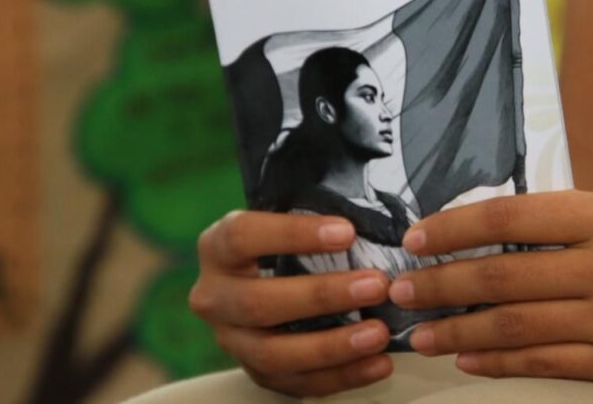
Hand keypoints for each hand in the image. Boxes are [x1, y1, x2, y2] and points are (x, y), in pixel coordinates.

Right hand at [190, 210, 393, 396]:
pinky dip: (340, 377)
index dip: (293, 235)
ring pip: (273, 353)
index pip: (244, 236)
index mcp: (217, 247)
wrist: (257, 276)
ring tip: (379, 333)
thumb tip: (376, 208)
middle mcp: (213, 296)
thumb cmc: (286, 242)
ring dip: (332, 346)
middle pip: (259, 303)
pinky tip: (376, 364)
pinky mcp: (254, 372)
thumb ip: (314, 212)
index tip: (346, 232)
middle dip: (322, 297)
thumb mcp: (286, 216)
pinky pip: (295, 383)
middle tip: (376, 285)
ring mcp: (230, 339)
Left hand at [388, 191, 592, 382]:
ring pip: (516, 325)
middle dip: (440, 283)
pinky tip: (467, 359)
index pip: (511, 214)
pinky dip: (499, 363)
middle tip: (398, 289)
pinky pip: (546, 364)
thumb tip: (481, 236)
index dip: (455, 226)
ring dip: (458, 329)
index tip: (417, 236)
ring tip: (418, 331)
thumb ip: (561, 224)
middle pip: (503, 274)